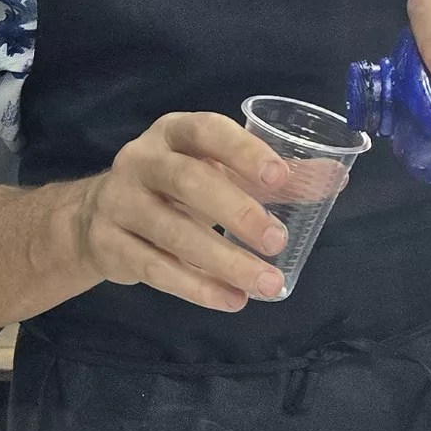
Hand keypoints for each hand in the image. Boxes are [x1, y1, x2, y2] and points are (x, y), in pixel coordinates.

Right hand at [68, 112, 290, 311]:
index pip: (208, 131)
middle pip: (189, 182)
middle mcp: (141, 161)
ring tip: (266, 284)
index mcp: (174, 132)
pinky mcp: (109, 245)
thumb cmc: (174, 187)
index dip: (243, 152)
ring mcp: (120, 203)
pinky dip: (196, 287)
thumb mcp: (217, 171)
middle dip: (237, 211)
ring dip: (224, 261)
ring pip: (173, 233)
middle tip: (277, 241)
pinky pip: (155, 269)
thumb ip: (275, 176)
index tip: (280, 178)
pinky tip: (231, 299)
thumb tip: (336, 179)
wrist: (93, 217)